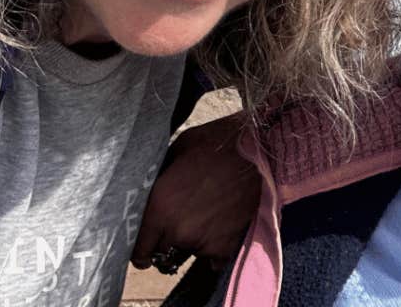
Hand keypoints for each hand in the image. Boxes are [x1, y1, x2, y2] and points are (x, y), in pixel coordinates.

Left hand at [132, 111, 260, 271]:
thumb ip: (162, 172)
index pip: (139, 247)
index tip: (148, 238)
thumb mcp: (181, 146)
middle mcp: (177, 229)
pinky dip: (214, 248)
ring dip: (191, 240)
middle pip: (161, 251)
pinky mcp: (225, 248)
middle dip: (166, 239)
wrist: (262, 149)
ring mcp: (202, 242)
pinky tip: (221, 224)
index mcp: (160, 205)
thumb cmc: (220, 141)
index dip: (141, 243)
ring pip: (187, 252)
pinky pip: (211, 259)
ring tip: (206, 213)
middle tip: (180, 217)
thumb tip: (153, 185)